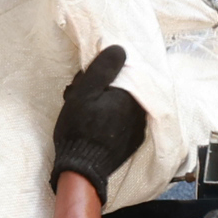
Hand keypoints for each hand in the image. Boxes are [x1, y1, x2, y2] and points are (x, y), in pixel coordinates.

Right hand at [51, 45, 147, 191]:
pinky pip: (123, 121)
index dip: (98, 74)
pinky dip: (109, 119)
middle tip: (77, 98)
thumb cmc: (79, 129)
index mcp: (131, 95)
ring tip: (82, 114)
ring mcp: (139, 128)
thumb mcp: (84, 93)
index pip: (119, 72)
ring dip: (102, 104)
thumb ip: (102, 68)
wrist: (82, 169)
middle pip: (120, 88)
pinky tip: (93, 127)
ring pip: (120, 104)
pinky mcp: (133, 141)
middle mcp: (140, 111)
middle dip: (99, 89)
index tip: (81, 83)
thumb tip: (120, 48)